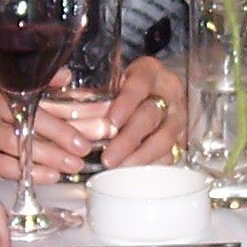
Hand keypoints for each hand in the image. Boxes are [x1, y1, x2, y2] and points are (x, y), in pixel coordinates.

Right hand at [0, 65, 105, 180]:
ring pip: (15, 143)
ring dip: (49, 155)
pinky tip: (49, 176)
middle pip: (26, 116)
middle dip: (61, 132)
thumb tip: (68, 77)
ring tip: (73, 164)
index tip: (96, 112)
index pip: (34, 87)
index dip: (67, 100)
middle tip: (85, 145)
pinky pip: (1, 165)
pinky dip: (27, 172)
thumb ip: (35, 81)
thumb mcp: (0, 86)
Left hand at [96, 54, 183, 168]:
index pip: (140, 83)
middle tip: (108, 157)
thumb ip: (93, 93)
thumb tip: (65, 114)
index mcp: (150, 72)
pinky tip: (137, 174)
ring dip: (140, 156)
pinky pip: (172, 153)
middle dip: (128, 139)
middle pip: (151, 115)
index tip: (112, 120)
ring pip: (164, 138)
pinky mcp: (182, 136)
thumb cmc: (127, 86)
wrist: (158, 90)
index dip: (126, 102)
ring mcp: (178, 115)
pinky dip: (153, 165)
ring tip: (120, 169)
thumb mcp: (113, 80)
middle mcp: (169, 92)